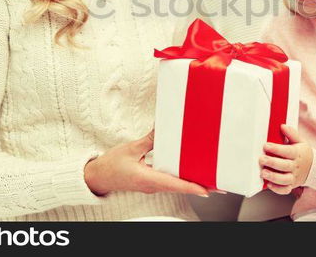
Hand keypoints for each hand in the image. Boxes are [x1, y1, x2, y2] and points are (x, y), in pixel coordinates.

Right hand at [84, 129, 208, 196]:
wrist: (97, 177)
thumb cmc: (111, 165)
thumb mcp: (131, 148)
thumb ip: (150, 139)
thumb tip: (163, 127)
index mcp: (148, 179)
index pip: (175, 185)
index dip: (192, 187)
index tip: (207, 189)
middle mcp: (153, 185)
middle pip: (180, 187)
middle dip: (199, 185)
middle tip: (218, 183)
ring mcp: (152, 186)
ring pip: (176, 185)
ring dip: (192, 182)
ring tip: (210, 178)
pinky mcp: (151, 182)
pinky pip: (170, 182)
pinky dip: (182, 178)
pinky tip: (190, 172)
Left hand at [260, 124, 312, 194]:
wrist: (314, 168)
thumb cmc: (304, 154)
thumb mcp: (301, 141)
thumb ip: (292, 134)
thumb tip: (282, 126)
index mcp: (298, 154)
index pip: (287, 151)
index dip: (276, 149)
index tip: (266, 146)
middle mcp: (296, 166)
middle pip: (284, 165)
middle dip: (272, 163)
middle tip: (262, 159)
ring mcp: (294, 177)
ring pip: (284, 179)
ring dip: (273, 177)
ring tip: (264, 173)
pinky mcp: (291, 185)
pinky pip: (285, 190)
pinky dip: (277, 189)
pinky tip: (269, 184)